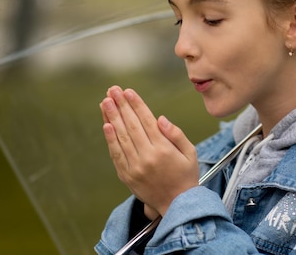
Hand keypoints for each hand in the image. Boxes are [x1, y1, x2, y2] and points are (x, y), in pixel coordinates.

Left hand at [100, 86, 198, 216]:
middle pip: (131, 126)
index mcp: (163, 149)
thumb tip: (160, 118)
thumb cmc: (186, 176)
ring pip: (121, 137)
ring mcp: (135, 167)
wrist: (177, 205)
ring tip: (105, 102)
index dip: (136, 104)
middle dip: (121, 105)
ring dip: (111, 117)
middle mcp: (147, 157)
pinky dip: (110, 139)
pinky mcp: (127, 176)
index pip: (146, 121)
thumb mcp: (190, 153)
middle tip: (113, 90)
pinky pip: (116, 154)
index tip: (128, 91)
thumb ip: (176, 134)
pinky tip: (106, 124)